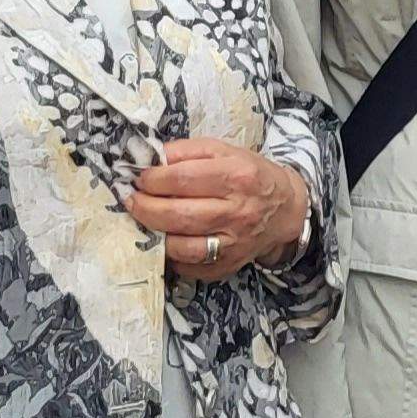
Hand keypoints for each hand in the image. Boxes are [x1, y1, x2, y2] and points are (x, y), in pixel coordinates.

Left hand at [129, 137, 309, 279]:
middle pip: (178, 214)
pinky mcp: (226, 266)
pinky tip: (165, 238)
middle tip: (131, 200)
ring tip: (145, 219)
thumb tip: (149, 158)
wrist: (285, 210)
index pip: (183, 179)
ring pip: (180, 245)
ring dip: (153, 232)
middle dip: (144, 207)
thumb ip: (187, 151)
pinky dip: (169, 254)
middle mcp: (238, 212)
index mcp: (238, 176)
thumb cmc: (249, 176)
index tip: (139, 177)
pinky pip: (187, 266)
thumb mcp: (225, 151)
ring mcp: (233, 244)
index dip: (152, 179)